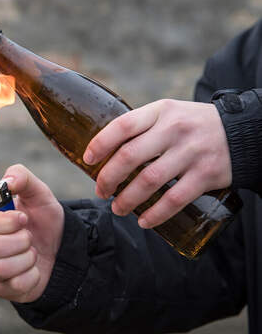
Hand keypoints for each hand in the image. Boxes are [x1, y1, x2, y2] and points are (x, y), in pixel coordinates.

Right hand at [0, 164, 63, 302]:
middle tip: (30, 237)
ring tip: (34, 253)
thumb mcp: (39, 193)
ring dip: (27, 259)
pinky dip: (31, 277)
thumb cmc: (45, 219)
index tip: (24, 219)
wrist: (63, 248)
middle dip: (20, 241)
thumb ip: (21, 177)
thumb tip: (5, 181)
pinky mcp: (2, 288)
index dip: (7, 222)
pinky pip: (12, 286)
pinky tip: (35, 270)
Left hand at [83, 99, 231, 228]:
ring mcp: (191, 152)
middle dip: (108, 178)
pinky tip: (144, 221)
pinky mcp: (206, 175)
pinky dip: (156, 214)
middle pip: (130, 156)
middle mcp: (174, 129)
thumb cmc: (192, 125)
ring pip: (149, 181)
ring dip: (127, 200)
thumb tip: (104, 153)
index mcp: (160, 112)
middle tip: (101, 191)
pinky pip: (175, 199)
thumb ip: (141, 128)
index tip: (87, 160)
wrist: (244, 131)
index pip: (123, 125)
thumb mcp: (168, 114)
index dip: (100, 144)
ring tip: (117, 208)